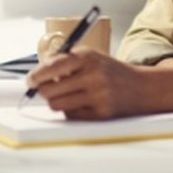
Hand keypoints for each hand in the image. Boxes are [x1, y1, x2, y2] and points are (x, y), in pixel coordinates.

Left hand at [25, 48, 148, 119]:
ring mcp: (98, 96)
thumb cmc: (110, 71)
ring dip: (56, 101)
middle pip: (50, 91)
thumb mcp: (90, 56)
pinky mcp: (101, 114)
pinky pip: (71, 116)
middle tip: (44, 89)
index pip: (53, 66)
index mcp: (88, 57)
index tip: (30, 80)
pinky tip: (80, 102)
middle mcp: (93, 76)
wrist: (142, 87)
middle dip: (43, 91)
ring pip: (57, 105)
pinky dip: (70, 110)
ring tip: (65, 94)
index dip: (36, 75)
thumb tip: (36, 75)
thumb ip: (64, 61)